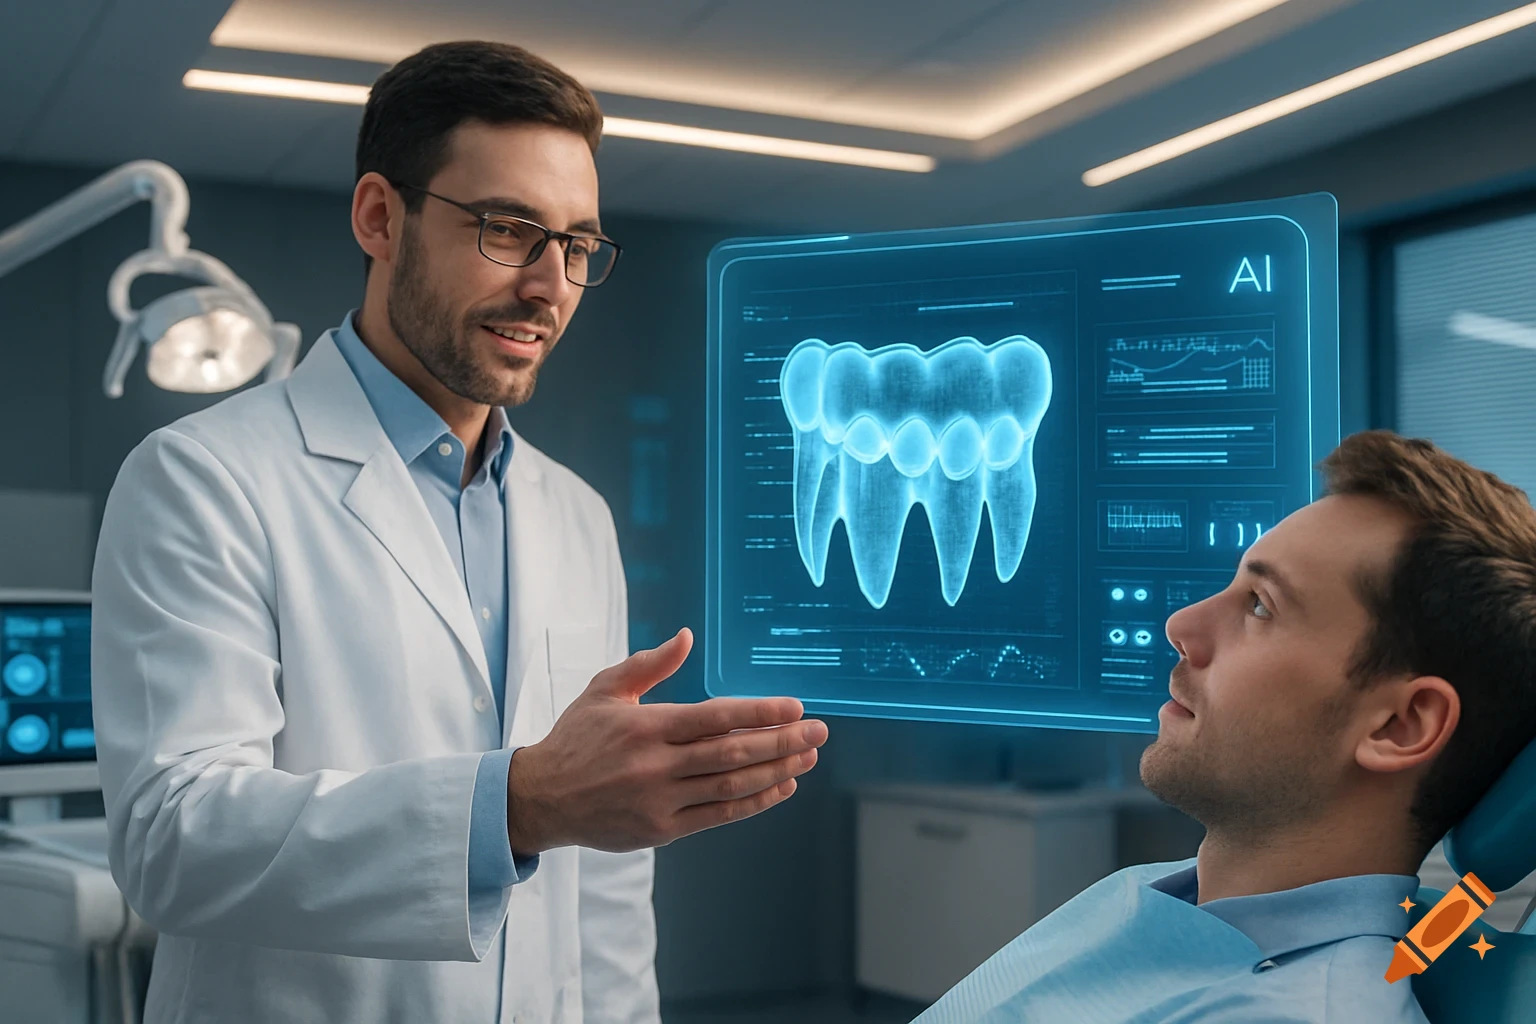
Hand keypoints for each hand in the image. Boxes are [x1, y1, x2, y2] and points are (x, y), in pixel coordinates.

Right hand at [506, 628, 827, 854]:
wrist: (540, 798)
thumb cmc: (575, 738)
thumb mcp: (604, 690)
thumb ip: (649, 664)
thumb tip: (687, 637)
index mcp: (646, 726)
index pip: (715, 718)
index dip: (760, 712)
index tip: (795, 707)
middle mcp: (656, 765)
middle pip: (733, 753)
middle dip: (782, 741)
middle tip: (819, 732)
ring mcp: (660, 800)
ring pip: (732, 786)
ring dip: (776, 771)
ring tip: (807, 756)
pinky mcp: (661, 830)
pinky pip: (719, 815)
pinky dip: (754, 801)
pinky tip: (781, 786)